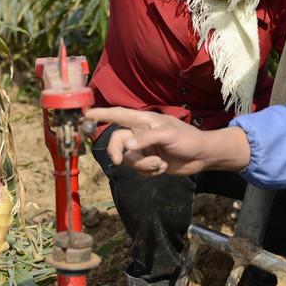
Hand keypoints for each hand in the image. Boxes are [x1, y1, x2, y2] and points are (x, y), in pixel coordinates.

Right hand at [84, 107, 249, 176]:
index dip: (101, 114)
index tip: (84, 114)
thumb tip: (127, 146)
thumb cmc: (187, 138)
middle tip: (118, 162)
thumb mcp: (168, 135)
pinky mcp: (148, 163)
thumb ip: (146, 139)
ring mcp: (144, 149)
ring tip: (160, 163)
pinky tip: (163, 167)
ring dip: (143, 165)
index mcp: (143, 120)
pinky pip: (139, 170)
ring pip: (128, 160)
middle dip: (118, 152)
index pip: (118, 115)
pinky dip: (150, 171)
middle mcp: (140, 134)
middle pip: (117, 142)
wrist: (202, 156)